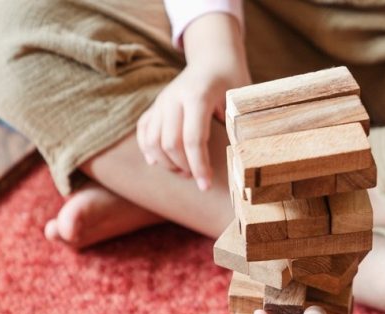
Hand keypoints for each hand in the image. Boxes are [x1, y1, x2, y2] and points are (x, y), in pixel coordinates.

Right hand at [135, 15, 249, 190]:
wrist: (214, 57)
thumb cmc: (232, 80)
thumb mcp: (241, 99)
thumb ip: (238, 124)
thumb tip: (240, 160)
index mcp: (197, 95)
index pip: (192, 139)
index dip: (199, 166)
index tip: (206, 185)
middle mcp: (174, 97)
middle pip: (169, 143)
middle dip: (183, 167)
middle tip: (198, 177)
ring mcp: (161, 101)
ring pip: (152, 141)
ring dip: (166, 162)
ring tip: (184, 171)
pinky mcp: (155, 105)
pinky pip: (143, 131)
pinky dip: (148, 150)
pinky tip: (159, 162)